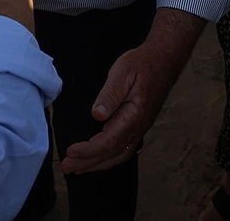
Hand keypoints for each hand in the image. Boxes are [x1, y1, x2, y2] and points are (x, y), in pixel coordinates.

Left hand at [61, 44, 171, 173]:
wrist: (162, 60)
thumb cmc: (141, 64)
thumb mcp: (123, 72)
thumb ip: (110, 94)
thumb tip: (97, 115)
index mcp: (134, 116)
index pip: (109, 141)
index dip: (89, 150)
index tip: (71, 151)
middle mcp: (138, 127)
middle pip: (112, 153)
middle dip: (88, 162)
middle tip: (66, 167)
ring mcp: (140, 129)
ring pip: (118, 155)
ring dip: (98, 164)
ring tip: (78, 168)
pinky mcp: (138, 126)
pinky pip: (124, 150)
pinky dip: (110, 159)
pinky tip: (99, 160)